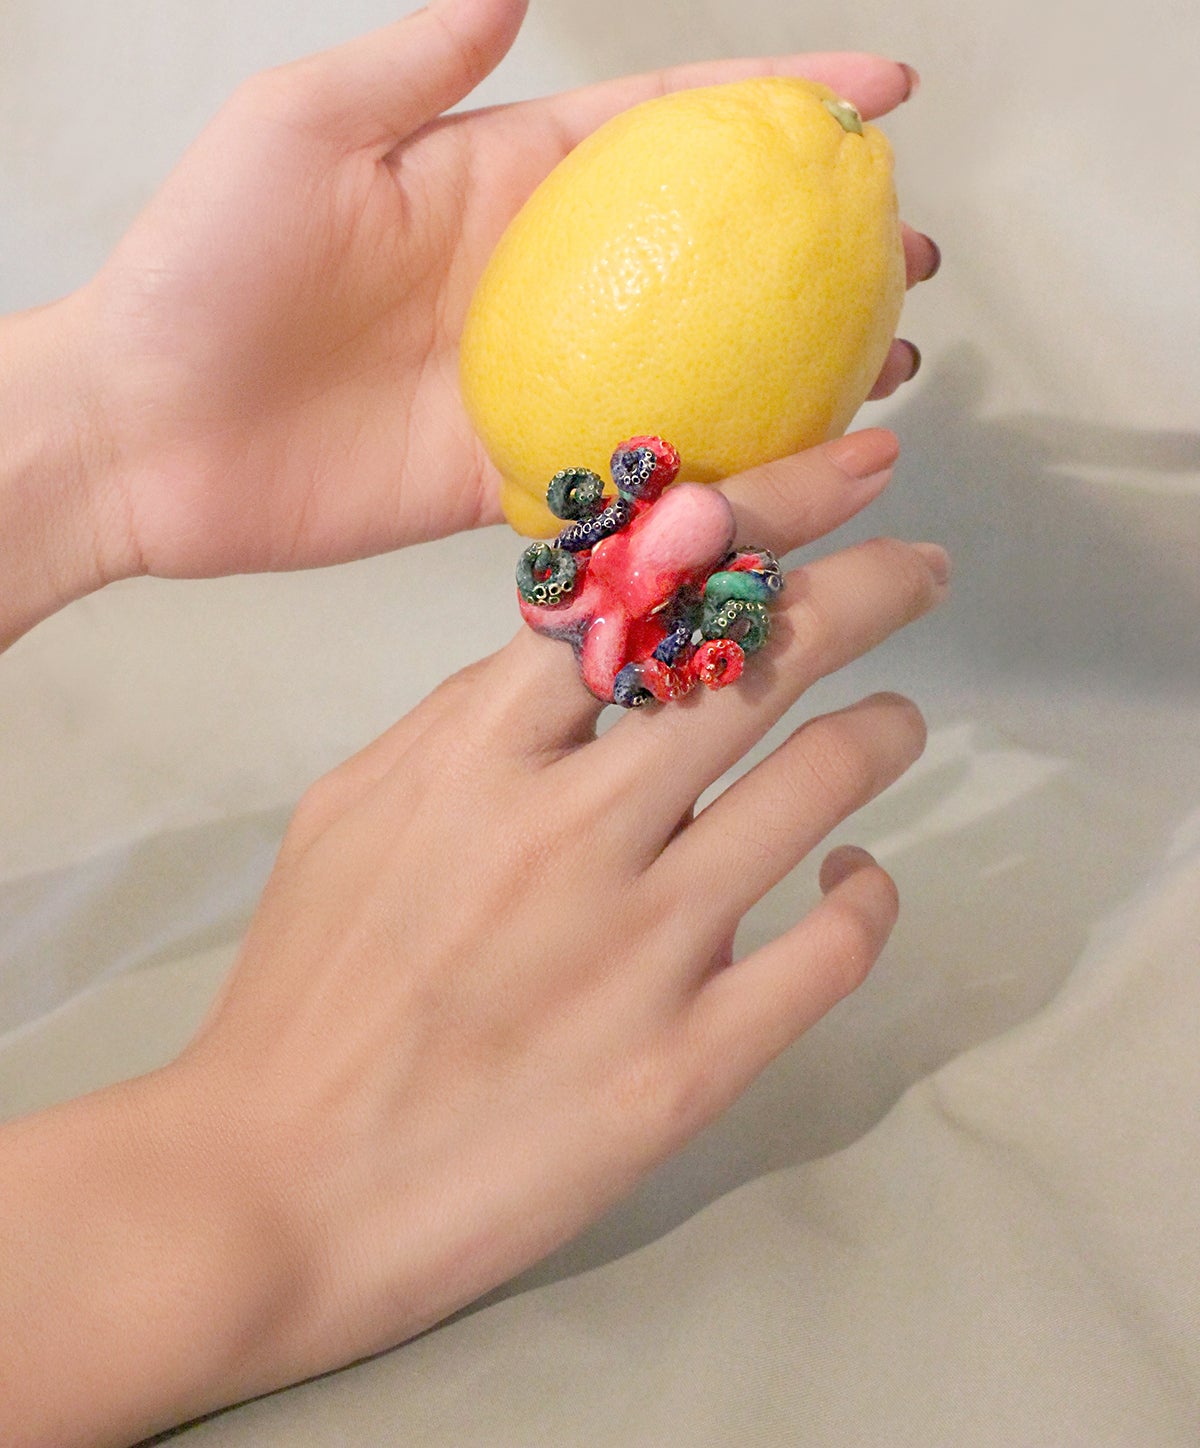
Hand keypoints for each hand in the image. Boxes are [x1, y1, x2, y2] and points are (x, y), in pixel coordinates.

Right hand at [0, 433, 946, 1444]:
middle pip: (763, 661)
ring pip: (821, 784)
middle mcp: (578, 828)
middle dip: (868, 591)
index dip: (764, 508)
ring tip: (896, 722)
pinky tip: (854, 875)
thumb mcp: (353, 808)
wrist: (275, 1191)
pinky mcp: (690, 1060)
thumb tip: (585, 655)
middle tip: (920, 572)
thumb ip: (466, 718)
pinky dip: (866, 894)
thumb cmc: (305, 985)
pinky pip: (832, 949)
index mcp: (482, 751)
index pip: (647, 585)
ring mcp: (644, 946)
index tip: (849, 472)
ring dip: (883, 731)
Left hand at [65, 0, 937, 582]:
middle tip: (911, 249)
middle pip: (713, 253)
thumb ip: (423, 58)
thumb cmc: (205, 262)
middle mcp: (540, 279)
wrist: (141, 429)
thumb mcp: (304, 125)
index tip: (885, 87)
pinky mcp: (513, 477)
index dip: (779, 95)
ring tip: (894, 360)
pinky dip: (727, 476)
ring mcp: (536, 381)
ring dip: (802, 366)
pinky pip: (640, 475)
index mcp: (504, 179)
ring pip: (701, 370)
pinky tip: (803, 472)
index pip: (667, 124)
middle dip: (820, 245)